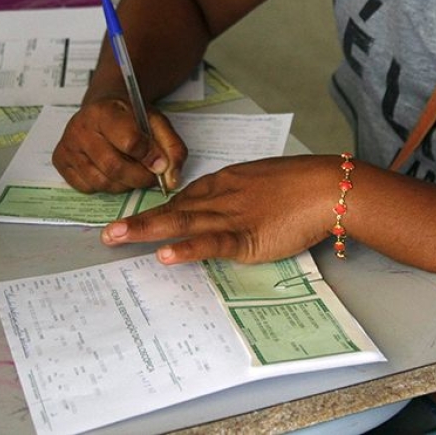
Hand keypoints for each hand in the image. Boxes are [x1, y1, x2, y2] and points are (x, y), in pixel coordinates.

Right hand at [52, 97, 187, 192]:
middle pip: (114, 167)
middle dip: (139, 178)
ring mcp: (67, 145)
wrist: (103, 108)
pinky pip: (87, 187)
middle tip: (151, 177)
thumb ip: (171, 148)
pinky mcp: (60, 161)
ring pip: (101, 182)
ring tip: (133, 172)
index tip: (160, 164)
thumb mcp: (157, 123)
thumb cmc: (130, 116)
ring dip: (124, 184)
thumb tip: (171, 179)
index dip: (149, 157)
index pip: (130, 141)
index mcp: (105, 112)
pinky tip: (112, 172)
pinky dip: (105, 186)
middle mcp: (80, 127)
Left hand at [99, 154, 340, 263]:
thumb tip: (235, 208)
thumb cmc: (305, 184)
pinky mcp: (247, 236)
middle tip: (107, 234)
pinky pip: (212, 243)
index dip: (159, 211)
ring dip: (147, 231)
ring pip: (182, 222)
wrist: (328, 186)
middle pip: (173, 209)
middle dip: (139, 222)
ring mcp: (231, 216)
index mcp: (226, 182)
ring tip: (116, 238)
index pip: (185, 197)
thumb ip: (245, 195)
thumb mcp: (266, 183)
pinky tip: (165, 254)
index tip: (136, 221)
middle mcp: (221, 196)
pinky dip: (187, 248)